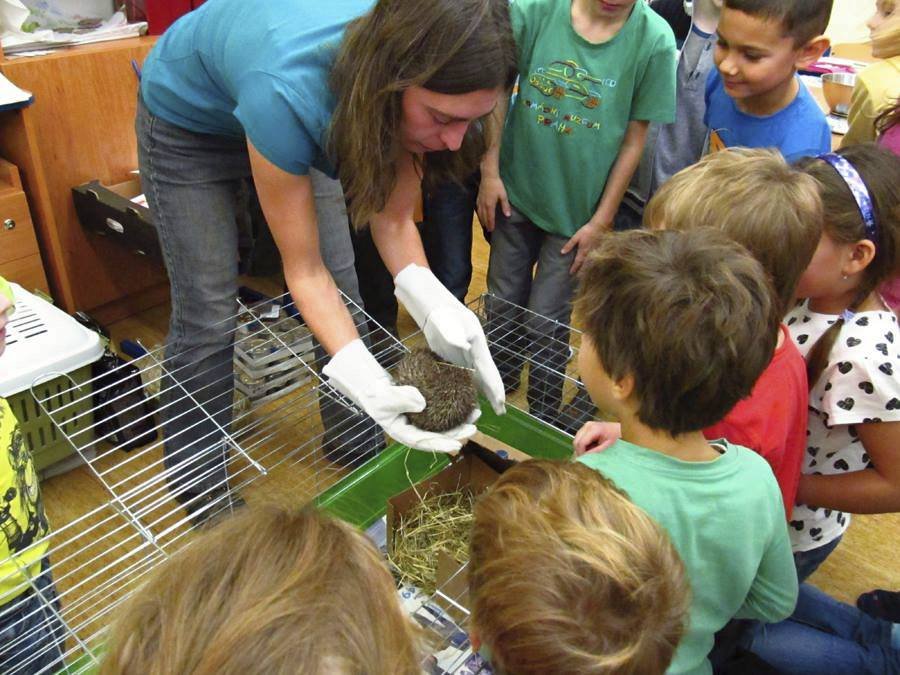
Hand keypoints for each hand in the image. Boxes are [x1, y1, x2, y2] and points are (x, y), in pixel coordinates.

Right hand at [323, 339, 477, 452]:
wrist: (373, 385)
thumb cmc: (375, 395)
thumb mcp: (385, 398)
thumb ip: (401, 399)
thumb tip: (422, 402)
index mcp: (404, 434)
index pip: (425, 442)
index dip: (441, 445)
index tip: (457, 445)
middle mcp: (415, 430)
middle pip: (439, 435)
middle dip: (457, 433)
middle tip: (473, 428)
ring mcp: (421, 420)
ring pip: (443, 424)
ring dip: (460, 421)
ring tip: (475, 414)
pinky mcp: (425, 409)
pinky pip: (442, 412)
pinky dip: (454, 408)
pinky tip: (466, 403)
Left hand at [394, 264, 505, 414]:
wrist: (426, 297)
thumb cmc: (437, 307)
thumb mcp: (446, 319)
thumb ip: (455, 334)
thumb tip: (466, 348)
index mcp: (477, 342)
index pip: (489, 369)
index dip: (496, 387)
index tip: (502, 404)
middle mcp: (472, 348)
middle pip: (486, 373)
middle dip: (493, 392)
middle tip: (500, 412)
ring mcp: (461, 350)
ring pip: (474, 374)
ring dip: (480, 390)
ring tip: (485, 407)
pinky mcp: (449, 351)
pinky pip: (460, 371)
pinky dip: (465, 384)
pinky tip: (463, 394)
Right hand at [476, 175, 509, 231]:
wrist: (488, 177)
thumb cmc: (497, 185)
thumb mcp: (503, 195)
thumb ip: (505, 206)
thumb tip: (508, 215)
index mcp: (490, 205)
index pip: (490, 217)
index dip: (491, 224)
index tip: (492, 230)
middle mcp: (483, 205)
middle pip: (484, 217)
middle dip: (486, 224)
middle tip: (488, 230)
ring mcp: (480, 201)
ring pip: (480, 213)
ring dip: (482, 220)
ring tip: (483, 225)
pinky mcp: (478, 198)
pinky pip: (477, 208)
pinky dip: (479, 213)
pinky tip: (479, 214)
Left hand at [561, 221, 606, 274]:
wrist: (601, 225)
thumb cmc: (587, 230)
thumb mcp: (576, 237)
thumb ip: (569, 245)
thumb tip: (562, 252)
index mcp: (583, 251)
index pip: (577, 262)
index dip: (574, 268)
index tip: (570, 273)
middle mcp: (589, 254)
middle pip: (584, 265)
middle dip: (581, 271)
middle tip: (578, 277)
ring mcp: (596, 252)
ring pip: (590, 263)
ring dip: (587, 269)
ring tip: (585, 274)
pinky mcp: (600, 250)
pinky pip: (596, 259)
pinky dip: (593, 264)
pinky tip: (593, 266)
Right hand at [573, 421, 620, 455]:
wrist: (619, 428)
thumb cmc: (615, 436)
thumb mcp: (607, 445)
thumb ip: (595, 451)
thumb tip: (585, 457)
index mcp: (594, 429)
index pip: (581, 443)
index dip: (581, 452)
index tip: (583, 460)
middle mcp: (587, 425)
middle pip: (576, 441)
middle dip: (578, 450)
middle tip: (584, 458)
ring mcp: (586, 425)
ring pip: (576, 439)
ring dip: (580, 447)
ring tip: (588, 452)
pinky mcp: (586, 427)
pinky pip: (580, 437)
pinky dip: (582, 444)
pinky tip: (589, 447)